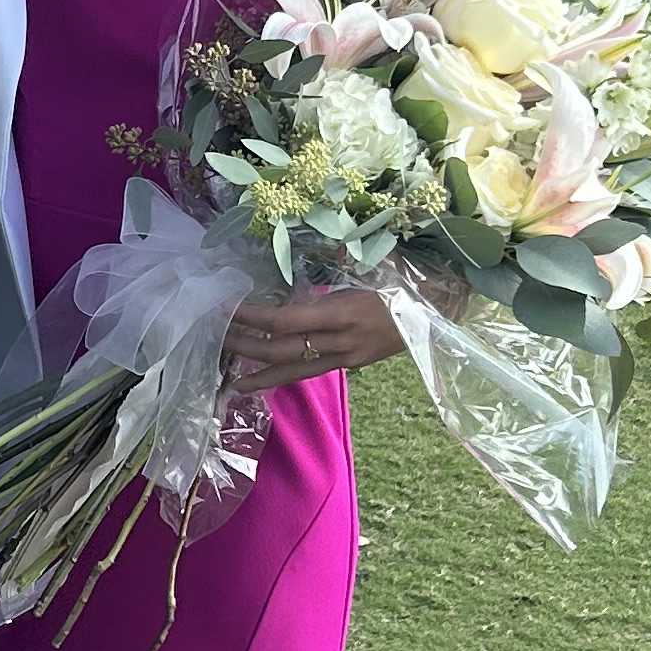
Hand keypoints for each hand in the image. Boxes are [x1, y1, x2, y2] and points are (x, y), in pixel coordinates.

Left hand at [225, 287, 406, 395]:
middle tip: (215, 338)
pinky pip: (310, 371)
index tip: (226, 309)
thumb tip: (300, 271)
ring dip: (259, 372)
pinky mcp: (351, 365)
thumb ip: (332, 274)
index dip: (253, 317)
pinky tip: (262, 379)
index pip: (286, 319)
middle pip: (283, 349)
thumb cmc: (400, 282)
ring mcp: (346, 357)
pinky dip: (283, 374)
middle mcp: (341, 340)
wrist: (435, 312)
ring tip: (231, 379)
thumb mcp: (366, 271)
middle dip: (246, 345)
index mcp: (343, 312)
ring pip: (294, 369)